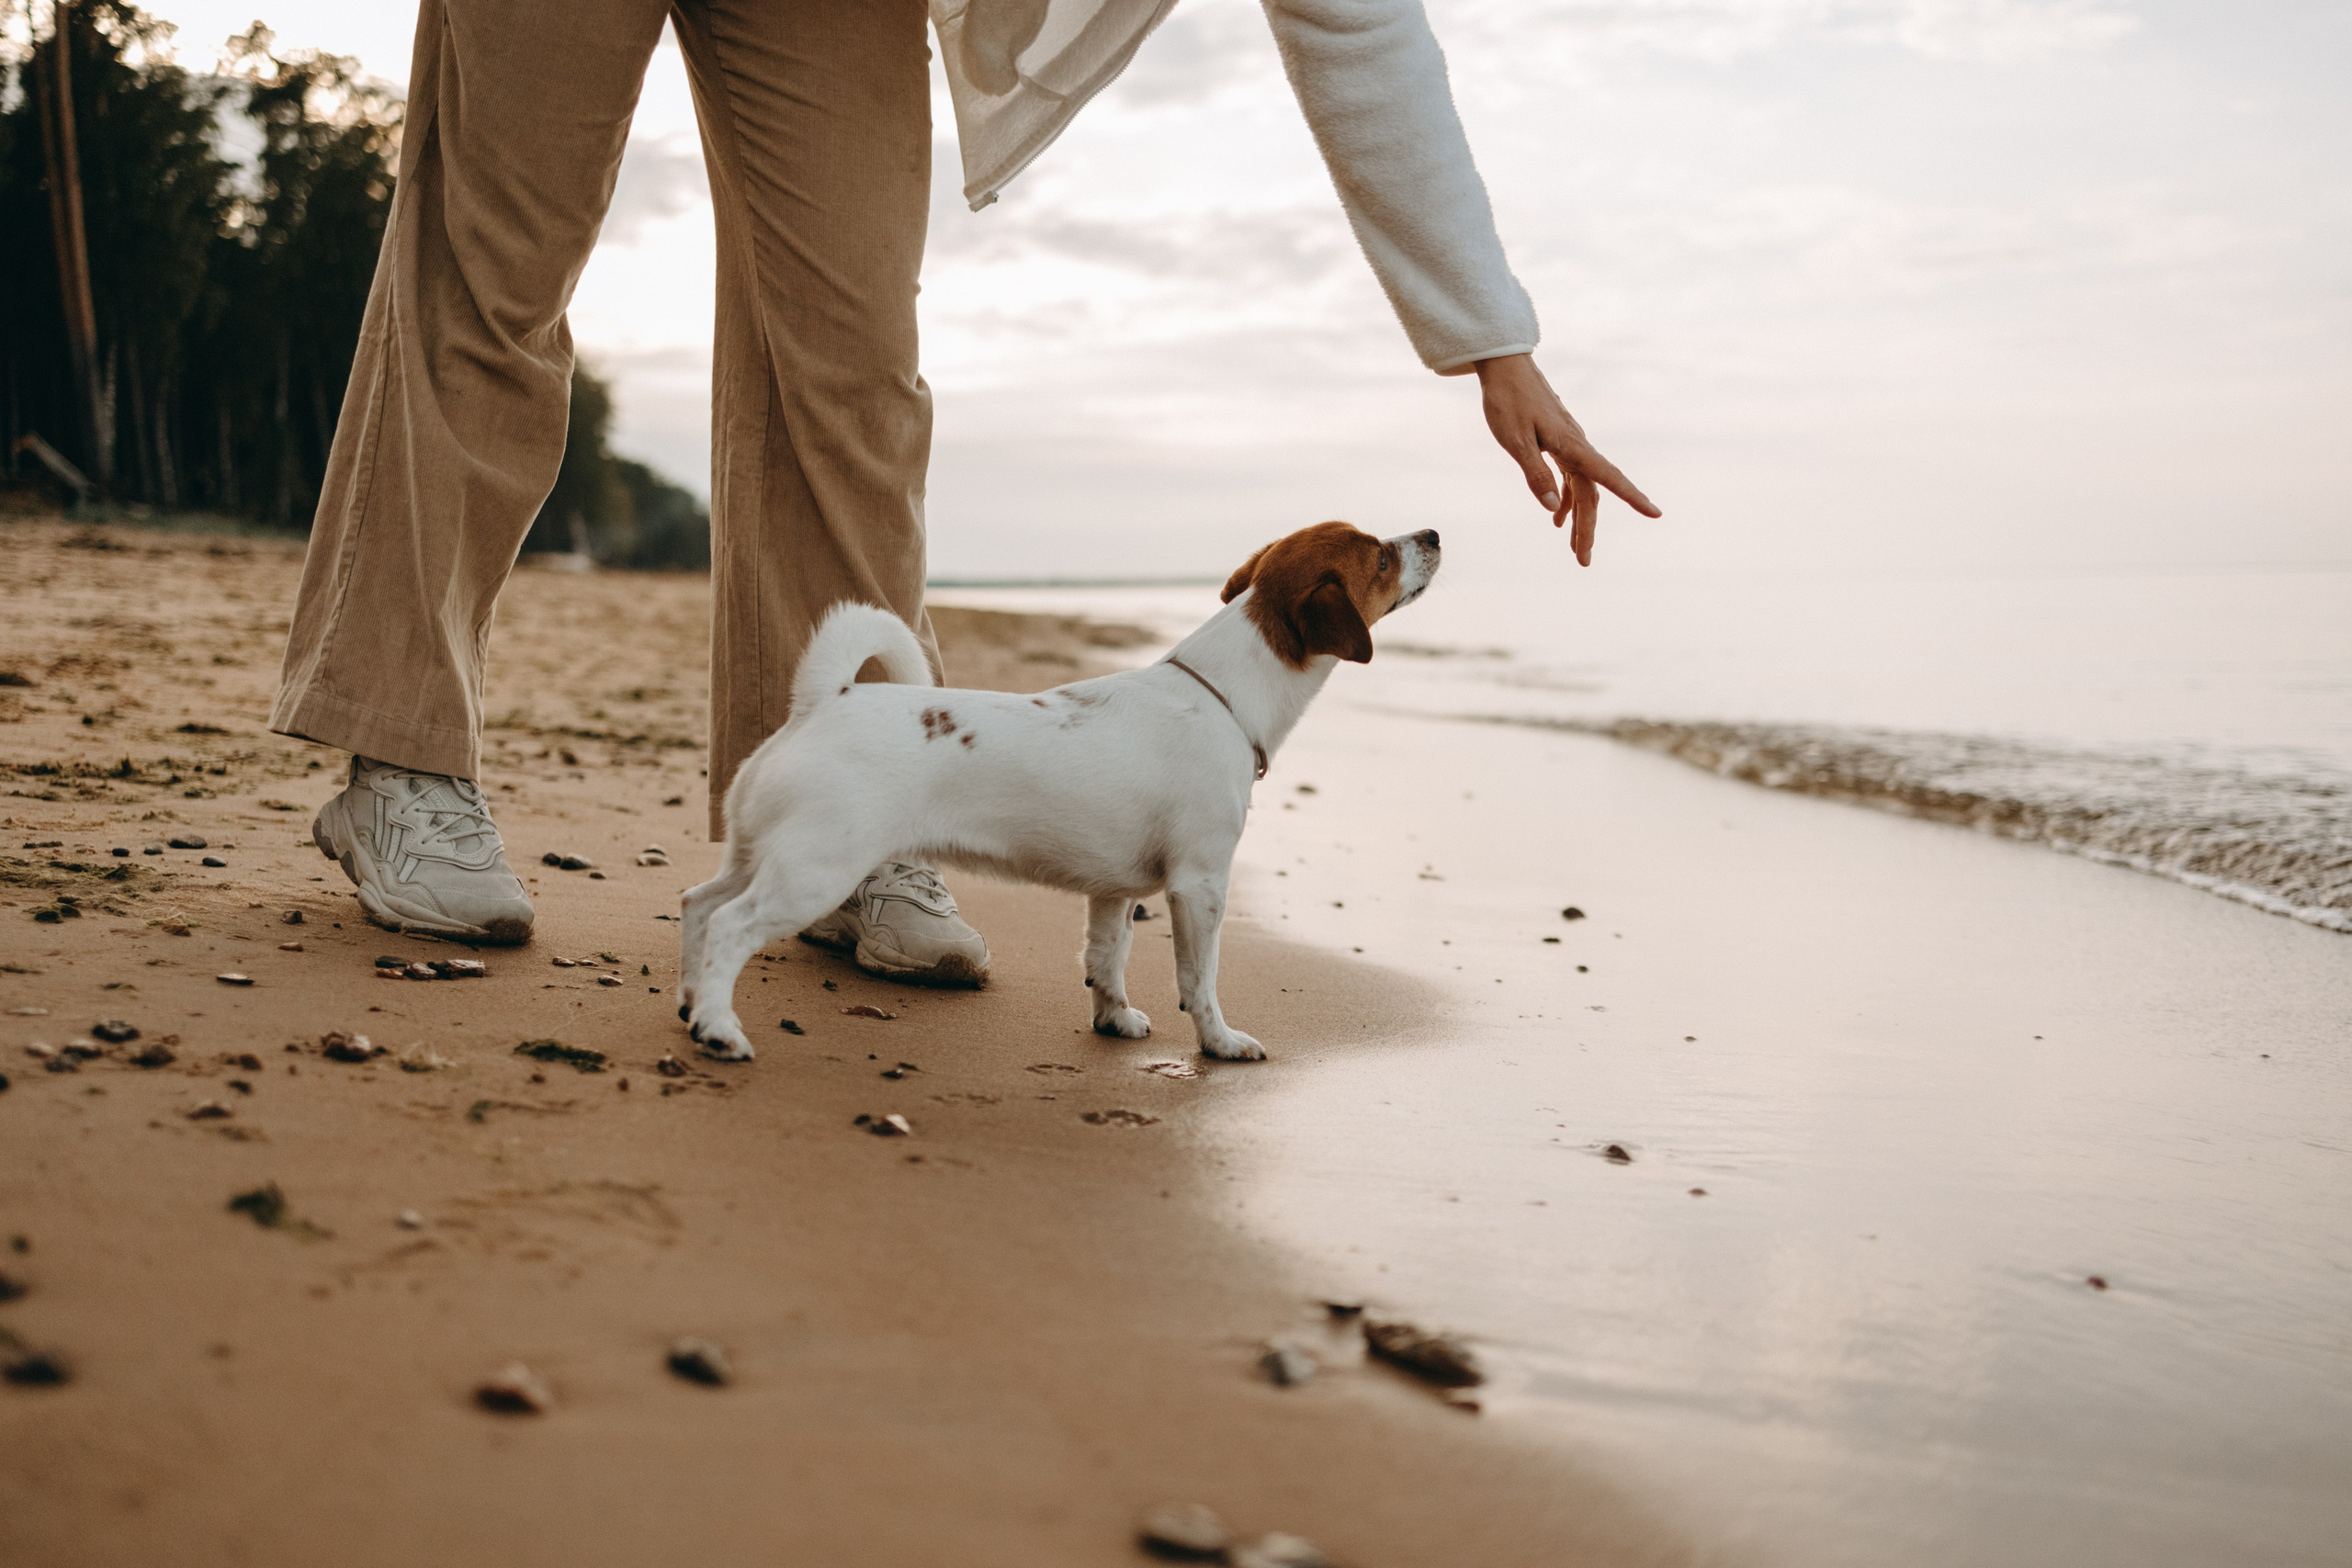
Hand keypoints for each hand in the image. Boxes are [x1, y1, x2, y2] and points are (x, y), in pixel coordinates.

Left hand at [1474, 353, 1658, 565]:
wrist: (1505, 367)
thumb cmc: (1508, 401)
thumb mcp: (1515, 441)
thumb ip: (1535, 474)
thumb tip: (1554, 508)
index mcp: (1572, 446)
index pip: (1608, 478)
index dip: (1633, 497)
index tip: (1656, 514)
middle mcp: (1577, 446)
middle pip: (1591, 494)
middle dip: (1588, 529)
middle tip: (1583, 561)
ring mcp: (1569, 445)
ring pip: (1582, 489)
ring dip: (1578, 519)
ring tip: (1573, 550)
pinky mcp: (1559, 443)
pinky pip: (1570, 476)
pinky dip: (1566, 499)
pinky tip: (1557, 517)